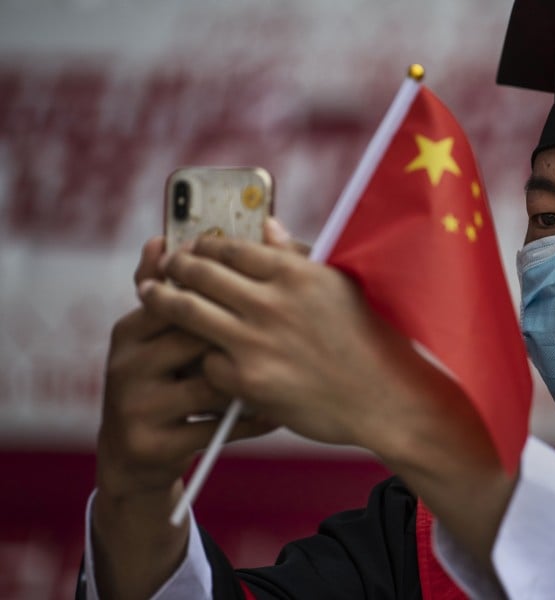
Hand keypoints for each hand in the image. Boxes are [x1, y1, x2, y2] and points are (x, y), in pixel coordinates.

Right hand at [97, 237, 274, 499]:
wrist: (136, 457)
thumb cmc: (168, 383)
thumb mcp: (165, 340)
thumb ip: (181, 293)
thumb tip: (172, 236)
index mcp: (132, 329)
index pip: (182, 296)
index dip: (227, 293)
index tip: (267, 295)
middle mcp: (126, 363)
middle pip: (196, 336)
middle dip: (243, 334)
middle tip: (288, 331)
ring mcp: (136, 405)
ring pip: (211, 383)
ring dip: (253, 380)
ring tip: (290, 373)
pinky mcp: (152, 443)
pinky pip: (216, 428)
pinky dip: (251, 421)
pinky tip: (275, 415)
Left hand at [136, 219, 517, 574]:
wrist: (385, 398)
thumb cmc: (368, 338)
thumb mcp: (340, 285)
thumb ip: (298, 256)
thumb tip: (266, 228)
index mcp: (296, 273)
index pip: (231, 247)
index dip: (204, 245)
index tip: (193, 246)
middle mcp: (272, 302)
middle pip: (200, 272)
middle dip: (175, 265)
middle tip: (164, 265)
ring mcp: (256, 341)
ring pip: (188, 312)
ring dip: (163, 300)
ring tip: (150, 294)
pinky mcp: (248, 380)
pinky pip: (206, 360)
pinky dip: (201, 355)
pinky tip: (193, 351)